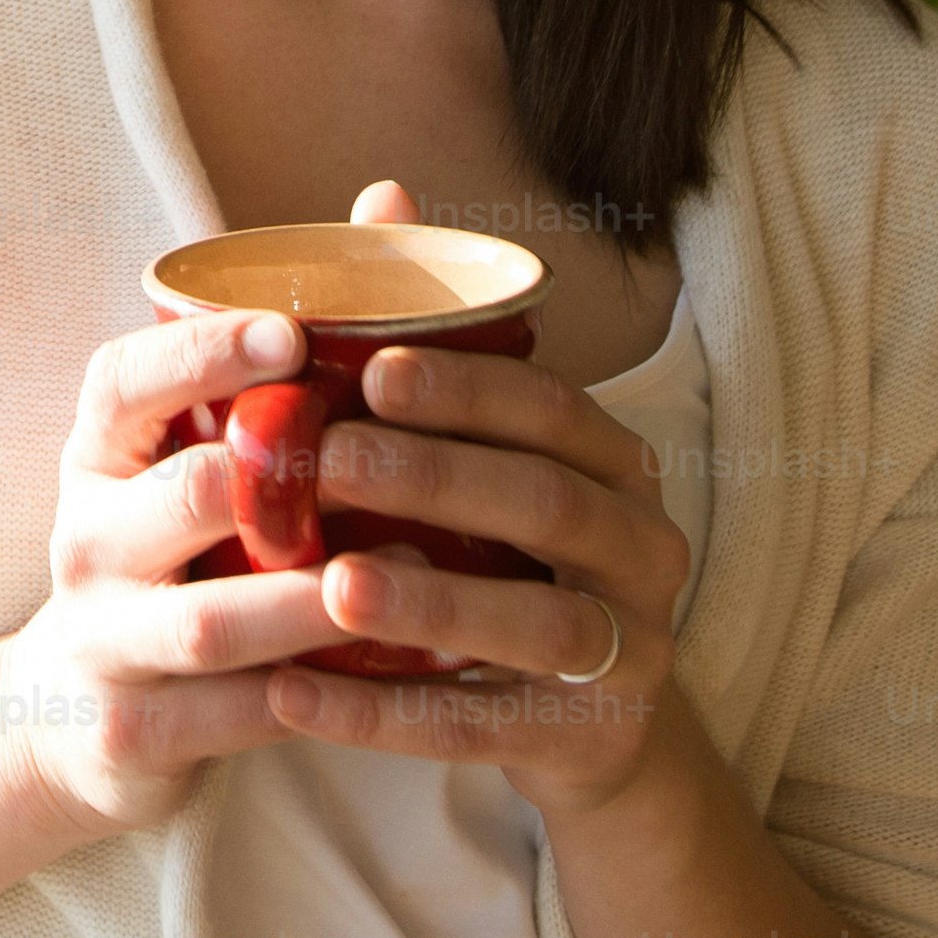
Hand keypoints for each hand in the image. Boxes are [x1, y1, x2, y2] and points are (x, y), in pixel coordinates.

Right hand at [0, 300, 362, 838]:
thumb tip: (391, 199)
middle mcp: (86, 538)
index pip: (122, 382)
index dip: (200, 354)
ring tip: (407, 574)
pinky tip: (386, 678)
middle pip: (177, 495)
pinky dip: (312, 700)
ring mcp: (103, 639)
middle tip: (379, 459)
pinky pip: (231, 717)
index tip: (291, 331)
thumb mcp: (192, 453)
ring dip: (308, 599)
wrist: (72, 718)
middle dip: (276, 478)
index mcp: (99, 454)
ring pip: (209, 620)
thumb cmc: (169, 554)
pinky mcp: (133, 730)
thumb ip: (284, 344)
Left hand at [272, 181, 694, 817]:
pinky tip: (294, 700)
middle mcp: (643, 548)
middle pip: (546, 504)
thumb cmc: (509, 556)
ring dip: (430, 601)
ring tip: (328, 588)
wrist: (586, 727)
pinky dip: (388, 716)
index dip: (467, 388)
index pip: (551, 408)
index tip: (368, 368)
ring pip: (535, 624)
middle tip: (327, 460)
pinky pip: (484, 729)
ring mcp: (632, 650)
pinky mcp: (591, 739)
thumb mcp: (487, 455)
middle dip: (435, 479)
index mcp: (617, 464)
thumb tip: (383, 197)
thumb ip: (441, 340)